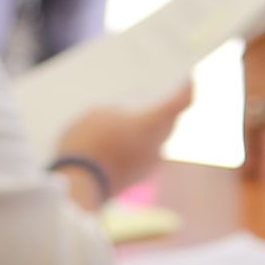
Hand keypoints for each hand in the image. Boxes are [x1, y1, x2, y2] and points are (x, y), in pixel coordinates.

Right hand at [56, 83, 192, 200]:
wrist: (77, 186)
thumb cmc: (87, 143)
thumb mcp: (97, 114)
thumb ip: (118, 112)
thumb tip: (124, 119)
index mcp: (153, 124)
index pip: (182, 102)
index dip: (186, 88)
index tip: (187, 77)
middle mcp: (158, 146)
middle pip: (169, 122)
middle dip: (164, 109)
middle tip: (156, 95)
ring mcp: (149, 166)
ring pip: (155, 141)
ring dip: (148, 130)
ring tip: (133, 115)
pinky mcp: (136, 180)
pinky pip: (142, 156)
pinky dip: (136, 146)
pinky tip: (121, 139)